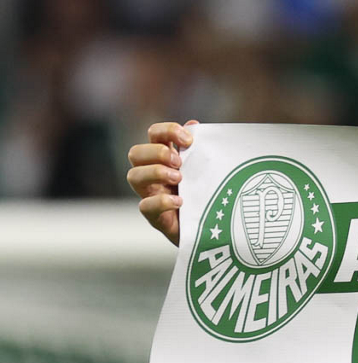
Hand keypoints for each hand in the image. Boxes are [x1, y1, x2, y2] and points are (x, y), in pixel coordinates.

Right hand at [126, 120, 197, 245]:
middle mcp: (153, 175)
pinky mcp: (156, 218)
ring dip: (156, 172)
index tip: (188, 140)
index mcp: (165, 159)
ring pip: (133, 176)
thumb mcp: (207, 171)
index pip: (154, 134)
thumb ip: (200, 150)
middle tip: (179, 162)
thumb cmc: (208, 196)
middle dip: (156, 152)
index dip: (167, 131)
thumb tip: (193, 124)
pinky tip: (180, 201)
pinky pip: (145, 207)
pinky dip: (161, 201)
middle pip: (135, 153)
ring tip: (179, 179)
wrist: (213, 231)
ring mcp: (151, 196)